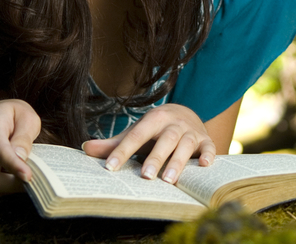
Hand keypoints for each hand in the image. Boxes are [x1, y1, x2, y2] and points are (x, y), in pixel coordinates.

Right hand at [0, 99, 40, 194]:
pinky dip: (2, 189)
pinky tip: (15, 178)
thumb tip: (21, 158)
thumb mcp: (27, 118)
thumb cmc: (15, 116)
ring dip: (9, 187)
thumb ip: (24, 137)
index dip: (13, 165)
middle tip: (34, 182)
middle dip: (12, 185)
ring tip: (26, 175)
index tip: (28, 177)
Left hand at [81, 104, 215, 183]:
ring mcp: (192, 132)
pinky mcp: (206, 141)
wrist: (186, 114)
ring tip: (168, 180)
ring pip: (186, 145)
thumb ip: (114, 143)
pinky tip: (204, 166)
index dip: (123, 150)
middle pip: (165, 139)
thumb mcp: (137, 132)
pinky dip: (209, 155)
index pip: (137, 135)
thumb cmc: (156, 130)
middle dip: (155, 157)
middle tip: (145, 176)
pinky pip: (210, 147)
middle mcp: (174, 123)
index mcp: (154, 119)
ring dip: (178, 161)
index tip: (110, 167)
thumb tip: (85, 148)